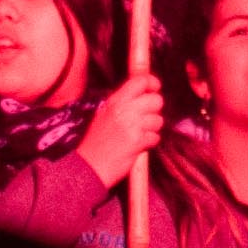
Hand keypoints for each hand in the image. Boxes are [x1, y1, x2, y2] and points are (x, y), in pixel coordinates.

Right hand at [76, 70, 167, 187]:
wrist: (89, 166)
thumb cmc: (96, 142)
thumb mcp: (104, 114)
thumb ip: (122, 103)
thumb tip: (143, 93)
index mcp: (115, 101)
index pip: (140, 81)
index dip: (152, 82)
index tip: (154, 89)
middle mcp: (124, 110)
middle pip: (156, 100)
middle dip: (155, 110)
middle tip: (146, 118)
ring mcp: (132, 125)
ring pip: (158, 120)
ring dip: (152, 129)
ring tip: (138, 135)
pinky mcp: (138, 141)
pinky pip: (155, 137)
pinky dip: (150, 142)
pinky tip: (138, 145)